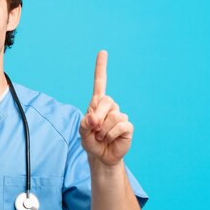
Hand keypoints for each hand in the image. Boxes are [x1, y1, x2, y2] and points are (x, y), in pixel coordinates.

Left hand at [79, 50, 133, 165]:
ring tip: (101, 137)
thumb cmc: (91, 142)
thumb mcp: (82, 133)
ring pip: (113, 116)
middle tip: (94, 130)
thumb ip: (84, 124)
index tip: (103, 52)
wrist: (101, 157)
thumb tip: (94, 118)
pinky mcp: (127, 126)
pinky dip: (110, 135)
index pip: (100, 82)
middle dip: (97, 116)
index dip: (101, 67)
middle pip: (106, 100)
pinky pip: (119, 126)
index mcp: (97, 104)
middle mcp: (110, 107)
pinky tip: (109, 139)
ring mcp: (120, 116)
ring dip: (103, 130)